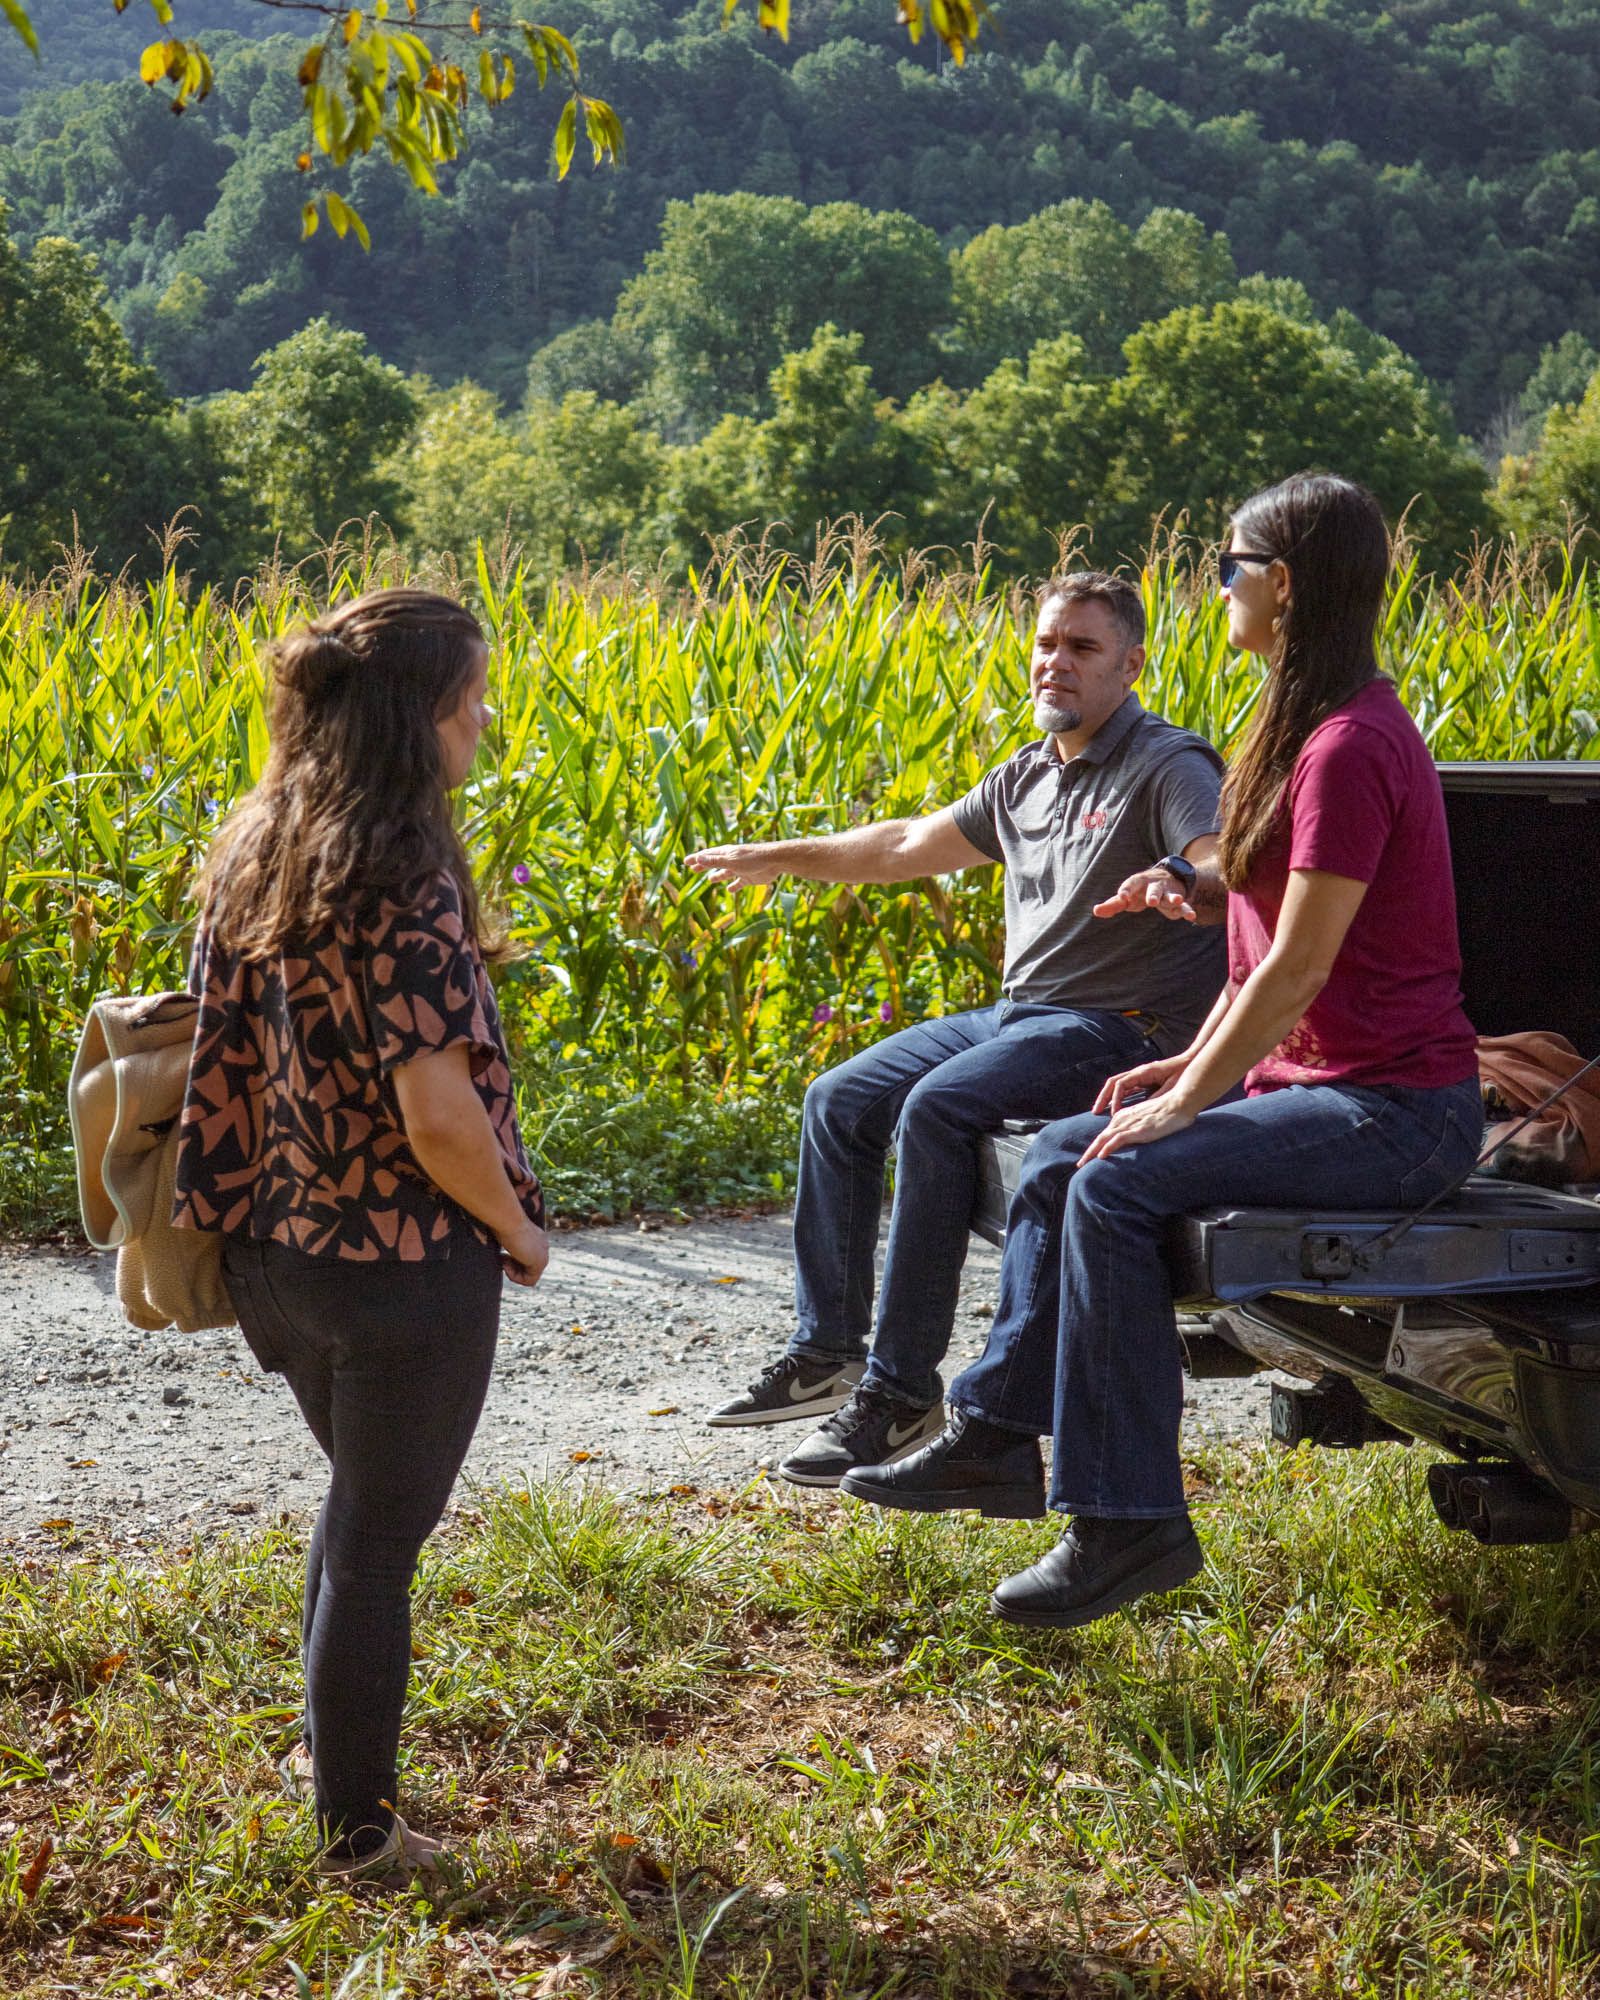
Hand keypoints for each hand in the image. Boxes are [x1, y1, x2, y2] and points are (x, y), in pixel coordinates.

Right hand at [499, 1219, 548, 1287]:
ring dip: (513, 1273)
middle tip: (501, 1257)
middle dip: (513, 1267)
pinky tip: (506, 1264)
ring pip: (529, 1276)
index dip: (512, 1261)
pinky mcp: (540, 1263)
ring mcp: (543, 1255)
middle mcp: (543, 1247)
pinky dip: (515, 1277)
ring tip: (503, 1260)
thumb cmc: (502, 1223)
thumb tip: (502, 1258)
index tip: (502, 1254)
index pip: (528, 1258)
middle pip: (529, 1269)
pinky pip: (530, 1281)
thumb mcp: (506, 1235)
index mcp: (537, 1239)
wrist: (508, 1220)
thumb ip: (509, 1246)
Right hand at [685, 844, 781, 885]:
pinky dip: (733, 886)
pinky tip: (729, 890)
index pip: (707, 855)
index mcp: (726, 853)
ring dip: (718, 875)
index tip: (686, 861)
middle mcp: (732, 860)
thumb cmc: (752, 858)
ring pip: (726, 873)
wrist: (774, 861)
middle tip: (693, 869)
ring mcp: (741, 869)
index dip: (696, 858)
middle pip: (715, 863)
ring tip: (710, 880)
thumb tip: (699, 857)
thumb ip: (715, 860)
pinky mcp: (749, 877)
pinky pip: (739, 883)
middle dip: (704, 866)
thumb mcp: (731, 860)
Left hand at [1080, 1090, 1198, 1163]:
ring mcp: (1128, 1124)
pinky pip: (1117, 1140)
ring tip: (1082, 1164)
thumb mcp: (1148, 1120)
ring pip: (1104, 1139)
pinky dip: (1107, 1148)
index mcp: (1123, 1116)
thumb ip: (1140, 1128)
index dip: (1096, 1147)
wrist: (1178, 1104)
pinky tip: (1101, 1157)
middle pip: (1100, 1137)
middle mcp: (1122, 1119)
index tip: (1090, 1158)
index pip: (1105, 1134)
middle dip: (1089, 1152)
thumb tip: (1139, 1139)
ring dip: (1092, 1153)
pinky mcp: (1137, 1129)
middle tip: (1079, 1164)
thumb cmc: (1168, 1113)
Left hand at [1092, 866, 1195, 922]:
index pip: (1130, 885)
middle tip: (1152, 902)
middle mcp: (1153, 886)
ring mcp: (1167, 893)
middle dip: (1153, 894)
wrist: (1165, 879)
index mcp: (1137, 883)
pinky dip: (1187, 910)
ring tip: (1177, 900)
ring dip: (1174, 897)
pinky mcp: (1178, 901)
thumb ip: (1112, 904)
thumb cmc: (1139, 891)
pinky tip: (1191, 916)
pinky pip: (1183, 906)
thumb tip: (1095, 911)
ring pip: (1170, 895)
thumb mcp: (1126, 897)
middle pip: (1153, 889)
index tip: (1121, 897)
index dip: (1126, 890)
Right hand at [1092, 1054, 1190, 1115]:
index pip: (1121, 1084)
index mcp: (1143, 1072)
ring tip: (1100, 1111)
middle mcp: (1138, 1072)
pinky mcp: (1143, 1079)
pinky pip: (1125, 1088)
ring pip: (1117, 1085)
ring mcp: (1139, 1075)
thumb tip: (1143, 1109)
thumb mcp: (1170, 1086)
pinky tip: (1116, 1109)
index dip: (1116, 1099)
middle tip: (1096, 1111)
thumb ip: (1156, 1096)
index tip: (1114, 1113)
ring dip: (1108, 1097)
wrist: (1189, 1061)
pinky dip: (1118, 1097)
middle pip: (1113, 1083)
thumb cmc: (1181, 1073)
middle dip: (1103, 1097)